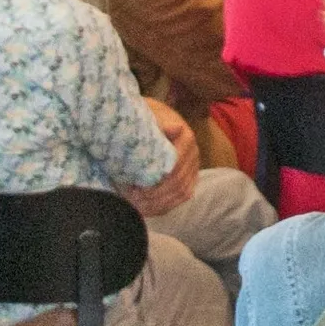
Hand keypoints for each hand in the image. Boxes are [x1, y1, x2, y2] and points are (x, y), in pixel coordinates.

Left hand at [123, 98, 203, 217]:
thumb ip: (160, 123)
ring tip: (136, 205)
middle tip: (131, 198)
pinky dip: (164, 206)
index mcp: (186, 139)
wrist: (154, 119)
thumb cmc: (147, 117)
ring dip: (158, 203)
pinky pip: (181, 197)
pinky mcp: (189, 179)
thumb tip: (175, 127)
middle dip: (154, 195)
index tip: (134, 187)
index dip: (156, 180)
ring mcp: (193, 168)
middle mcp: (194, 155)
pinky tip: (147, 209)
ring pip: (180, 193)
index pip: (174, 167)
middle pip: (178, 183)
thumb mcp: (150, 116)